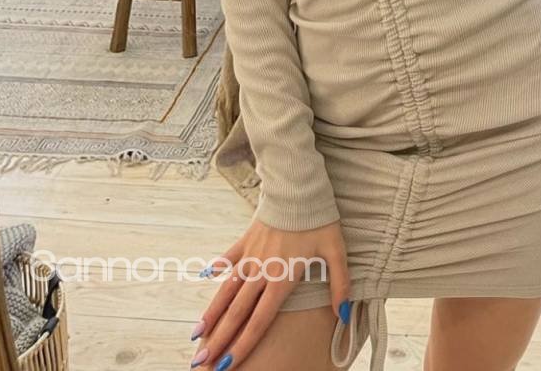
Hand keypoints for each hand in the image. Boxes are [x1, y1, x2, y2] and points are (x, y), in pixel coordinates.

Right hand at [189, 216, 350, 368]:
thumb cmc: (319, 220)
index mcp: (281, 279)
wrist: (298, 188)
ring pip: (227, 290)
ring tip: (197, 334)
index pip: (259, 321)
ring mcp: (251, 255)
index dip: (243, 345)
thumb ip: (340, 283)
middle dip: (219, 340)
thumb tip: (343, 313)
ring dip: (212, 313)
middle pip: (237, 312)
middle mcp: (261, 272)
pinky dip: (217, 268)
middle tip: (200, 363)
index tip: (227, 365)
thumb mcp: (336, 251)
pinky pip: (229, 257)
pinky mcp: (246, 239)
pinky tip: (206, 276)